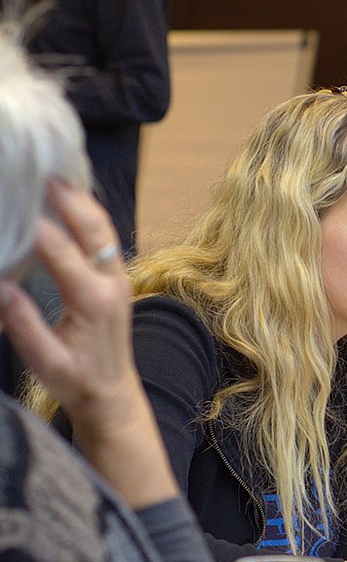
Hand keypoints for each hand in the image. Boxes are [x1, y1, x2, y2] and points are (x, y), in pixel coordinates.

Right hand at [0, 184, 177, 508]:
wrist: (112, 393)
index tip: (11, 200)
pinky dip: (88, 213)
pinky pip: (106, 237)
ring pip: (104, 228)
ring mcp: (119, 278)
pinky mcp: (116, 278)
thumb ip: (22, 324)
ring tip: (54, 172)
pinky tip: (69, 199)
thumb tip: (1, 286)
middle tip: (41, 167)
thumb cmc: (77, 380)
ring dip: (81, 199)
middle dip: (68, 196)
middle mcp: (112, 282)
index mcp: (93, 300)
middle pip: (93, 227)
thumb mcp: (46, 362)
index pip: (61, 251)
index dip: (34, 224)